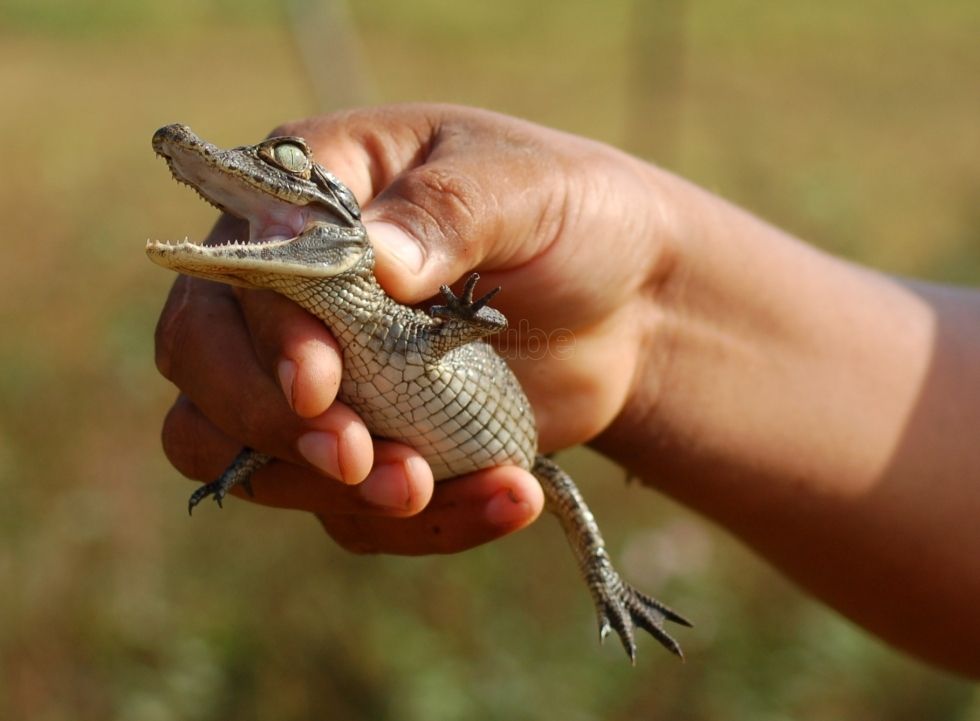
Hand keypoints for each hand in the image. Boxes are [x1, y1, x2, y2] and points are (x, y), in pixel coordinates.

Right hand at [156, 104, 675, 553]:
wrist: (632, 305)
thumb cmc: (572, 217)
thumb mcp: (526, 189)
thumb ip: (448, 212)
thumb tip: (375, 258)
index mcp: (312, 198)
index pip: (235, 269)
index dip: (260, 334)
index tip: (321, 384)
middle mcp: (293, 290)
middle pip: (203, 369)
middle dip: (271, 426)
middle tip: (356, 459)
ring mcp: (325, 378)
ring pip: (252, 457)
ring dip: (328, 492)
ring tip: (427, 489)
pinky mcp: (370, 446)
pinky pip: (347, 509)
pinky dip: (418, 523)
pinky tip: (508, 497)